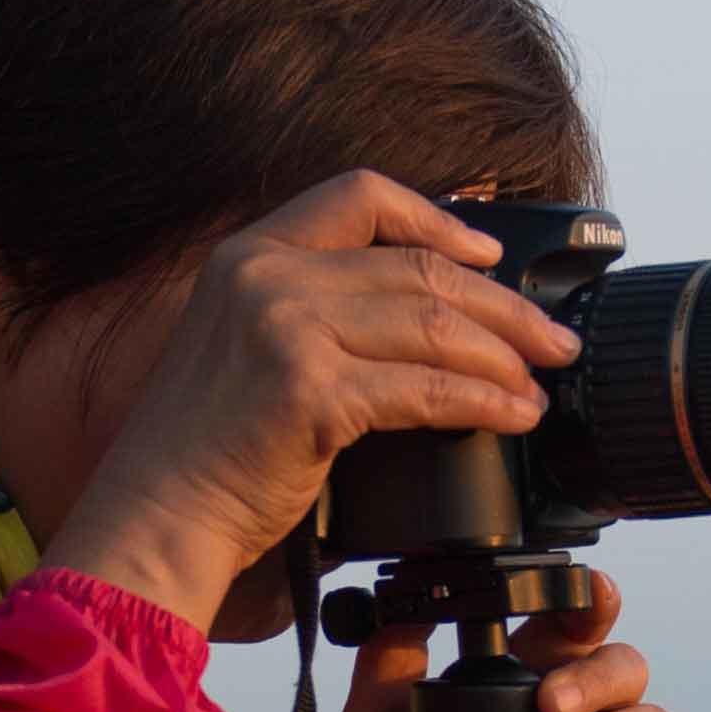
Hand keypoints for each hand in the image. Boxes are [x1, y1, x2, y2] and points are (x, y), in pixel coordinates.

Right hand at [30, 176, 572, 634]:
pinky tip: (511, 416)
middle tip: (553, 341)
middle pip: (419, 268)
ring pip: (433, 324)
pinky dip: (483, 403)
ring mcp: (285, 325)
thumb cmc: (207, 452)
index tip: (488, 255)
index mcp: (249, 253)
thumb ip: (315, 314)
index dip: (437, 219)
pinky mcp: (308, 387)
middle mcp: (265, 274)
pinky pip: (426, 389)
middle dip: (503, 307)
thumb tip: (428, 319)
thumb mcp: (248, 348)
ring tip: (541, 386)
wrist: (157, 515)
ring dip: (505, 357)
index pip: (360, 196)